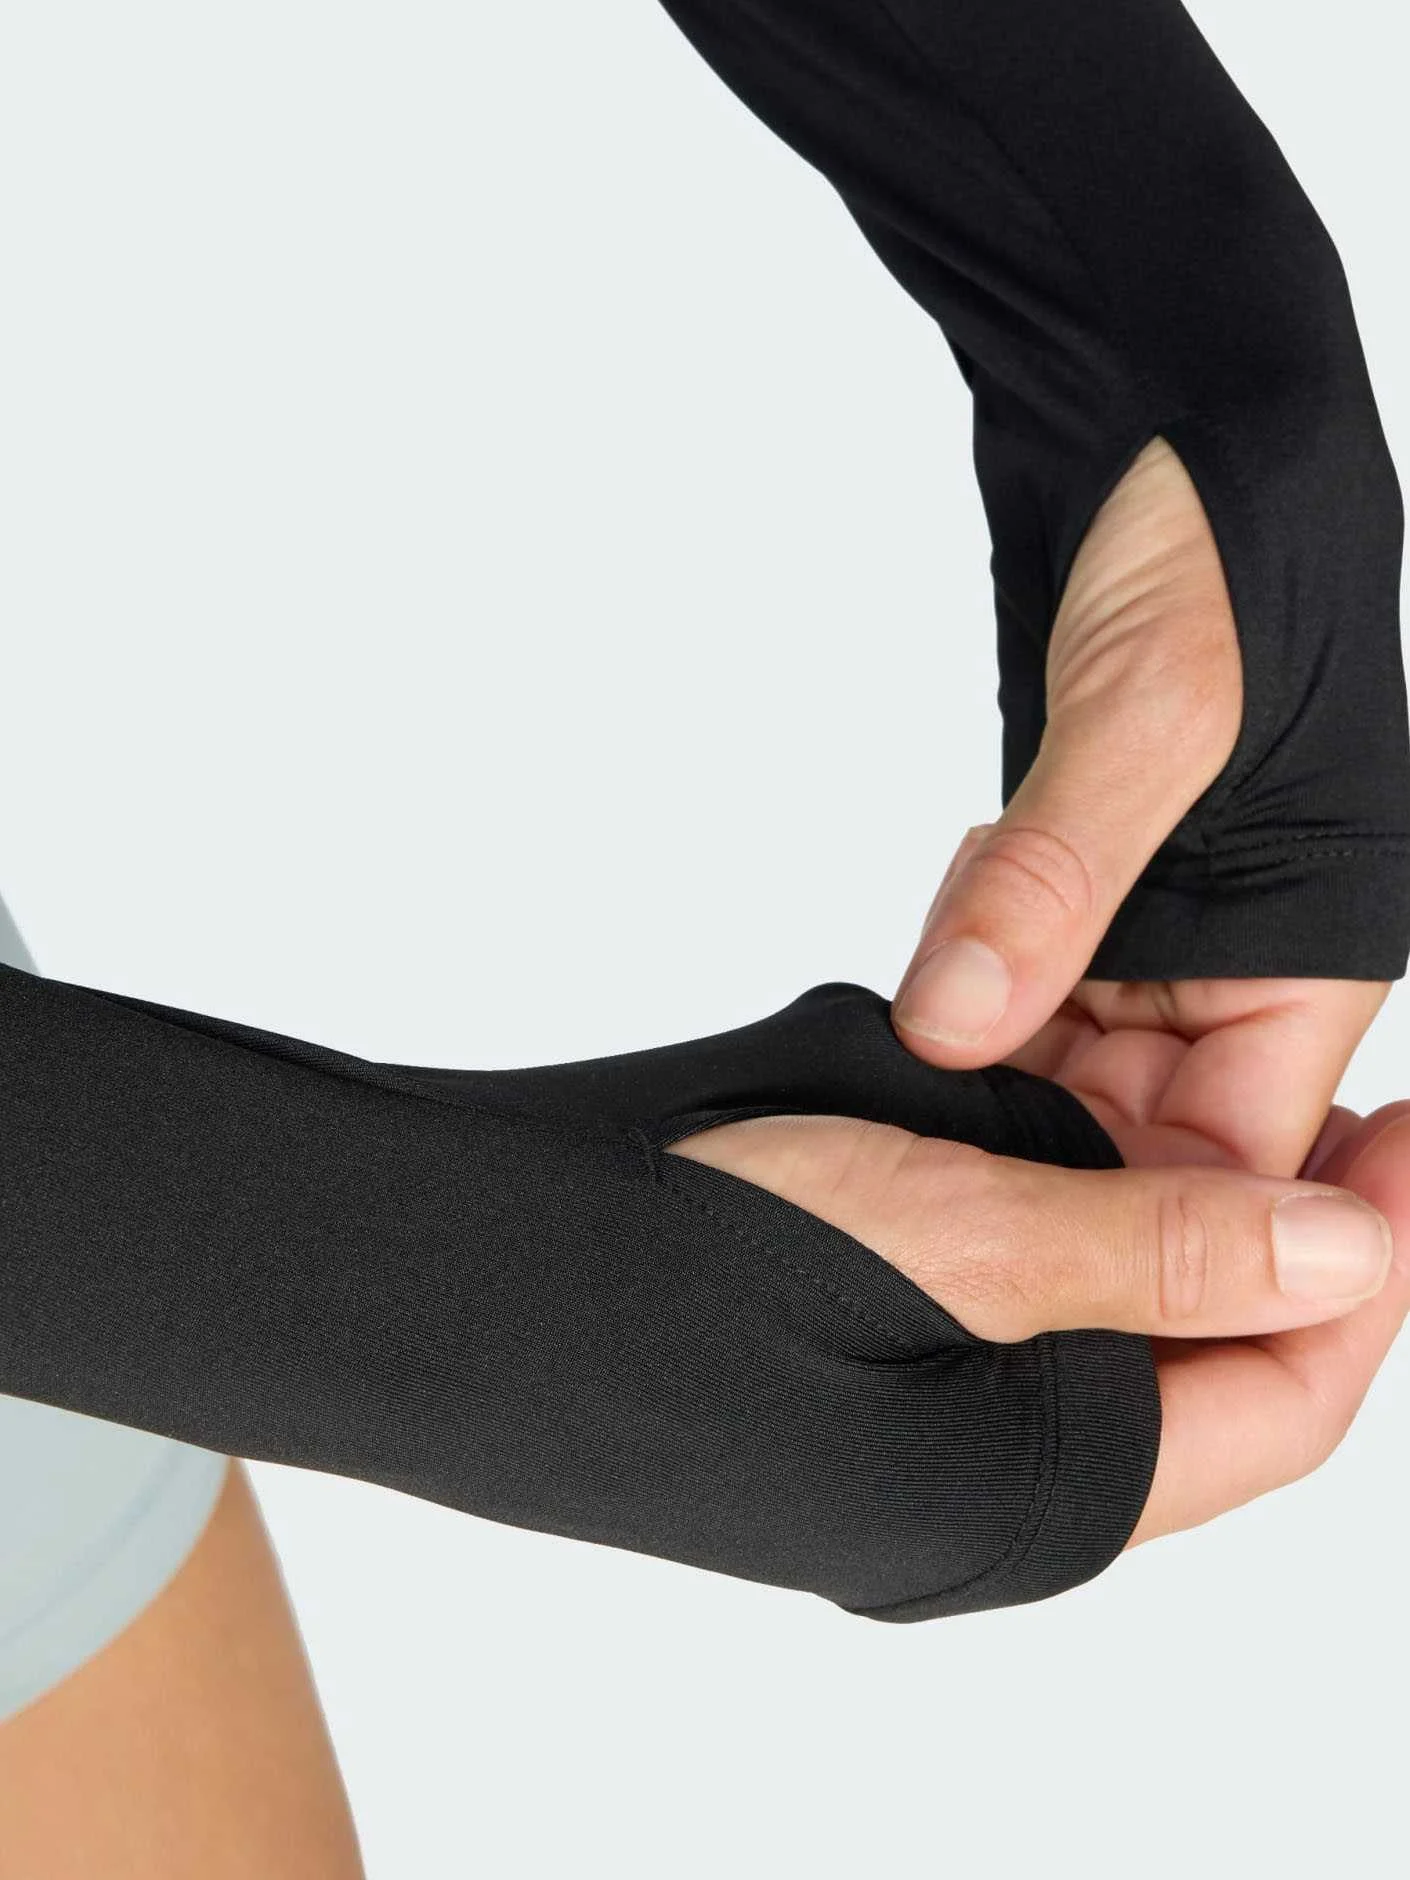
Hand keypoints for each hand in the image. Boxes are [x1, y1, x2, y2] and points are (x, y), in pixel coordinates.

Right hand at [667, 1101, 1409, 1545]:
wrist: (477, 1277)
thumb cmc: (693, 1264)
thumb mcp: (949, 1237)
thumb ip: (1155, 1253)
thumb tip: (1352, 1257)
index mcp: (1043, 1492)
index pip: (1285, 1403)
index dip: (1369, 1275)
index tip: (1407, 1139)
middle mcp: (998, 1483)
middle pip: (1201, 1357)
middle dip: (1267, 1216)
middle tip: (1317, 1088)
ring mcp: (928, 1429)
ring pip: (1101, 1301)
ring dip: (1148, 1181)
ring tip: (1171, 1052)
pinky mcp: (872, 1365)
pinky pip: (1010, 1277)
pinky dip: (1051, 1182)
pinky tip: (1042, 1091)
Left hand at [891, 436, 1388, 1179]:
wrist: (1173, 426)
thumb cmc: (1227, 543)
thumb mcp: (1152, 714)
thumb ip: (1056, 881)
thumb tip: (956, 1027)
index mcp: (1321, 945)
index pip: (1238, 1150)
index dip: (1128, 1203)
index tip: (995, 1199)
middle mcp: (1251, 955)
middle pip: (1140, 1119)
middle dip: (1032, 1097)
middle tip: (936, 1076)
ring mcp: (1170, 922)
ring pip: (1067, 1051)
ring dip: (991, 1023)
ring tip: (955, 949)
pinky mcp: (1096, 879)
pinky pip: (1030, 975)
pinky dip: (976, 957)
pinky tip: (958, 898)